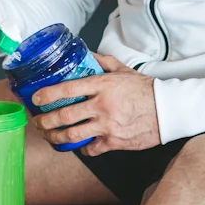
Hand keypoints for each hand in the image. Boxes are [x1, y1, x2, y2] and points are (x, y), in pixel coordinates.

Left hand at [31, 55, 160, 154]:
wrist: (169, 109)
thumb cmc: (146, 90)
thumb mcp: (123, 70)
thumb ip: (102, 62)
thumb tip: (85, 55)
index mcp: (103, 86)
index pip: (67, 89)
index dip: (46, 94)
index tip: (35, 98)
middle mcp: (102, 106)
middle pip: (64, 116)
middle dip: (44, 121)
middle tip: (37, 121)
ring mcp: (108, 126)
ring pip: (72, 135)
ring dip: (55, 137)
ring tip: (48, 135)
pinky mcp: (114, 142)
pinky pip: (90, 149)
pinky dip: (81, 148)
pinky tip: (77, 144)